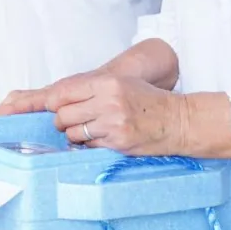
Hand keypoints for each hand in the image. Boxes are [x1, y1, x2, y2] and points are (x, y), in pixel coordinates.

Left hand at [41, 72, 193, 155]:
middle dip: (61, 120)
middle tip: (67, 121)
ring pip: (73, 133)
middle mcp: (109, 103)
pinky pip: (89, 146)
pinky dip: (89, 144)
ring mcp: (113, 125)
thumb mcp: (120, 83)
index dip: (53, 102)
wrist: (179, 121)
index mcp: (108, 83)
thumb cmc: (148, 100)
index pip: (63, 93)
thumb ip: (90, 88)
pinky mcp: (118, 143)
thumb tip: (56, 97)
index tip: (52, 107)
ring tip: (85, 130)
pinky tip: (99, 138)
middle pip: (63, 115)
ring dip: (74, 134)